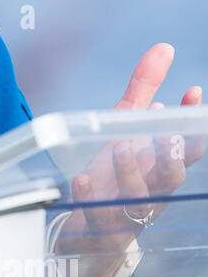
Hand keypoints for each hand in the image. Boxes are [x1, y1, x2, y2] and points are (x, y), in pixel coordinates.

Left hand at [55, 44, 203, 276]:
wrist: (85, 229)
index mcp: (161, 166)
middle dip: (172, 157)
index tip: (193, 93)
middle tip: (167, 135)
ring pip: (138, 200)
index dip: (193, 124)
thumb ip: (144, 89)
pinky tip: (83, 178)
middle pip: (171, 178)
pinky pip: (96, 217)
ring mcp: (124, 213)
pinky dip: (89, 197)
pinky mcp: (96, 229)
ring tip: (121, 146)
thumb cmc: (113, 172)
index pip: (188, 147)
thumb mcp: (124, 127)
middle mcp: (150, 192)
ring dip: (132, 172)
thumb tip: (164, 47)